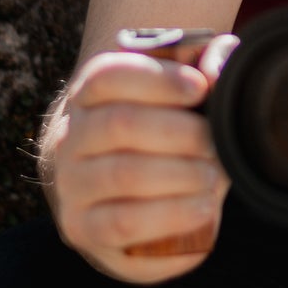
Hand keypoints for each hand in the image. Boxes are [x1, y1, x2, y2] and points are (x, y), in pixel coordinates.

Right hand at [44, 34, 235, 283]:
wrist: (126, 185)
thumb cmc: (167, 123)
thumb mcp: (185, 85)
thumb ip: (208, 58)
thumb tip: (216, 69)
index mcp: (89, 92)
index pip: (107, 75)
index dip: (158, 79)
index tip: (201, 87)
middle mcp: (71, 136)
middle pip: (120, 123)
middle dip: (182, 132)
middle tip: (217, 142)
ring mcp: (72, 185)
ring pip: (122, 174)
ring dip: (181, 174)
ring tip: (214, 175)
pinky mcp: (81, 229)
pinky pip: (122, 223)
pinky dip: (171, 216)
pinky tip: (204, 207)